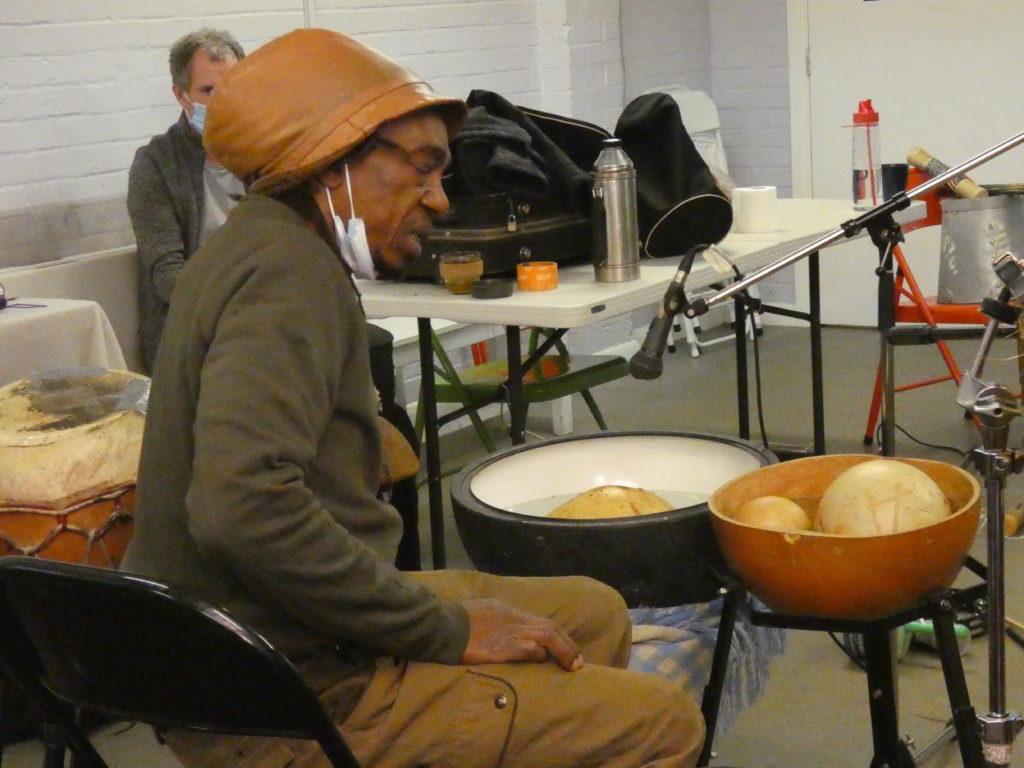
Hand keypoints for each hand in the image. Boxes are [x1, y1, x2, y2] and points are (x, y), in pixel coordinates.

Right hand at [460, 598, 582, 670]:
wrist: (441, 625)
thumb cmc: (456, 620)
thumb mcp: (481, 612)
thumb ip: (496, 618)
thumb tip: (503, 629)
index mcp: (508, 610)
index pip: (540, 622)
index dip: (558, 636)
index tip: (569, 648)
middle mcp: (513, 618)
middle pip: (549, 627)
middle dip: (568, 645)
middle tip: (579, 662)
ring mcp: (509, 632)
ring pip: (546, 636)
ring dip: (563, 651)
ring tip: (572, 666)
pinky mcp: (502, 647)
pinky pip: (529, 649)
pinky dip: (539, 655)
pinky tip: (542, 662)